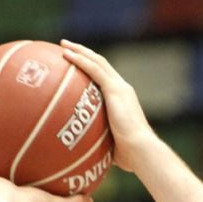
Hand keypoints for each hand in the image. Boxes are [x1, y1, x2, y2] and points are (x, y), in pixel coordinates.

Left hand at [60, 40, 157, 173]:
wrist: (140, 151)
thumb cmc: (128, 156)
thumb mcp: (108, 145)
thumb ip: (97, 143)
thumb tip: (81, 155)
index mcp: (121, 100)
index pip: (104, 78)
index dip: (90, 68)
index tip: (75, 63)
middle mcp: (122, 89)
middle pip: (100, 64)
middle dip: (83, 53)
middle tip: (65, 47)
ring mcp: (119, 88)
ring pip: (97, 61)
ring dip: (79, 51)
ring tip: (62, 45)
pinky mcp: (115, 90)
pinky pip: (94, 70)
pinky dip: (80, 60)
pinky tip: (66, 55)